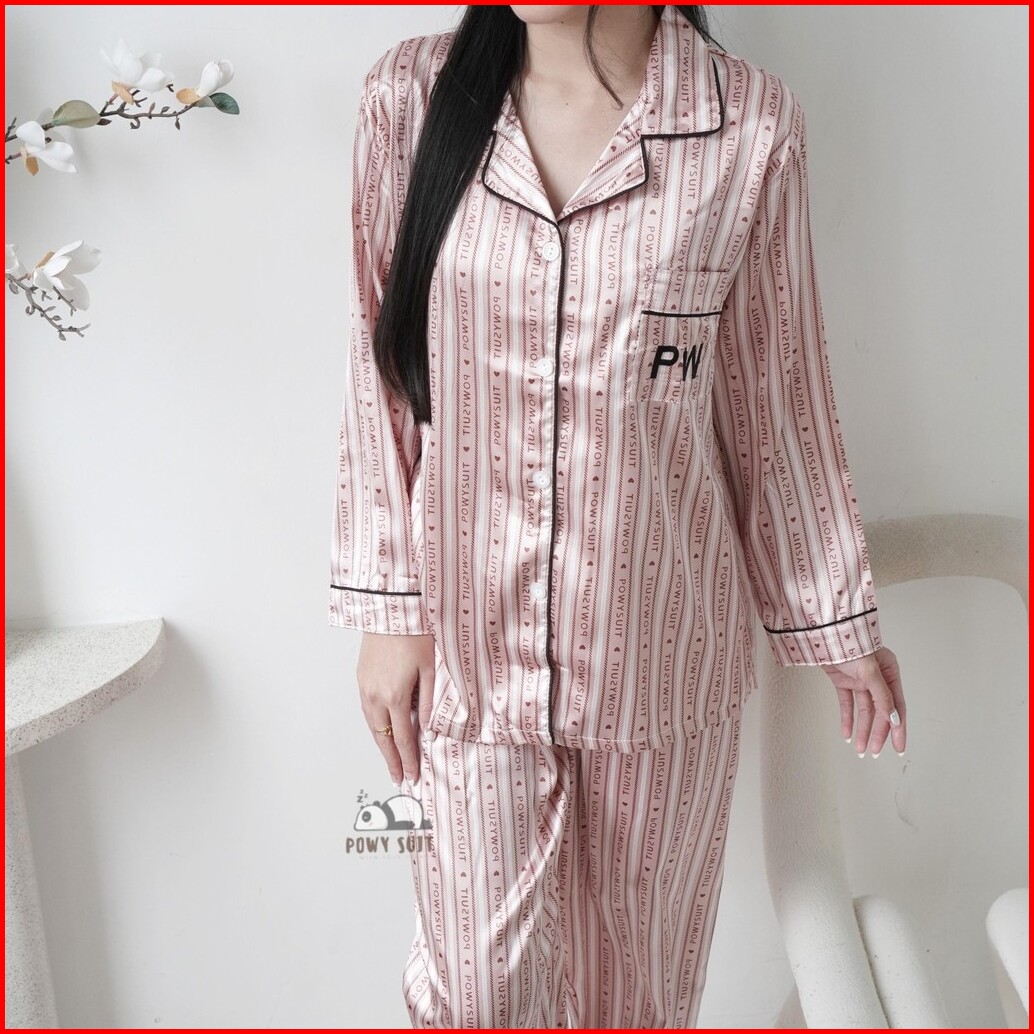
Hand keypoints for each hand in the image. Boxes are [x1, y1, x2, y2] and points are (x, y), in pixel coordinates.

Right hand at [356, 632, 434, 784]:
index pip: (404, 738)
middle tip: (399, 779)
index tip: (413, 776)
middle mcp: (376, 696)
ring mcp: (365, 688)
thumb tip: (429, 729)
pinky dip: (375, 726)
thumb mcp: (430, 670)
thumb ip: (429, 703)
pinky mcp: (360, 678)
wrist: (391, 611)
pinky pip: (366, 711)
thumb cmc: (415, 635)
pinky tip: (382, 733)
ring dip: (382, 745)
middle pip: (383, 738)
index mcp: (396, 696)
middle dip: (392, 761)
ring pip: (372, 726)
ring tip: (391, 762)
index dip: (409, 760)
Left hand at [819, 646, 904, 756]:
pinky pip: (847, 704)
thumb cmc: (850, 645)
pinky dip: (847, 719)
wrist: (823, 635)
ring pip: (864, 710)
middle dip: (878, 733)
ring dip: (862, 730)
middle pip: (880, 711)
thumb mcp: (870, 672)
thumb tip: (893, 718)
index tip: (899, 747)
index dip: (898, 728)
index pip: (896, 706)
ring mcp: (859, 680)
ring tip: (860, 749)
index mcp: (890, 672)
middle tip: (875, 752)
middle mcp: (877, 677)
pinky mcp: (843, 681)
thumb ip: (882, 696)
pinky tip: (846, 734)